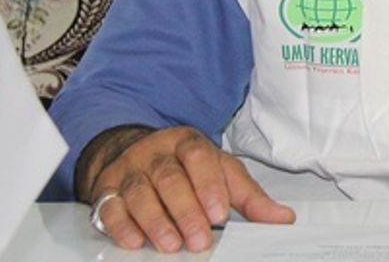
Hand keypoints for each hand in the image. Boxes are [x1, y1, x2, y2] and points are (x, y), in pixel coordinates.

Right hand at [82, 126, 294, 251]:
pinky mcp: (106, 189)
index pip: (198, 156)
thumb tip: (282, 218)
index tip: (219, 213)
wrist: (134, 153)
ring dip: (155, 221)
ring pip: (139, 191)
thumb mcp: (220, 174)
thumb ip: (249, 197)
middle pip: (169, 177)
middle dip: (185, 210)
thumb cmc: (185, 167)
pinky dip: (121, 225)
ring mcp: (129, 170)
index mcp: (187, 143)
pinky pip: (110, 205)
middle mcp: (156, 153)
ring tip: (171, 245)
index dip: (208, 184)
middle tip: (199, 238)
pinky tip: (134, 241)